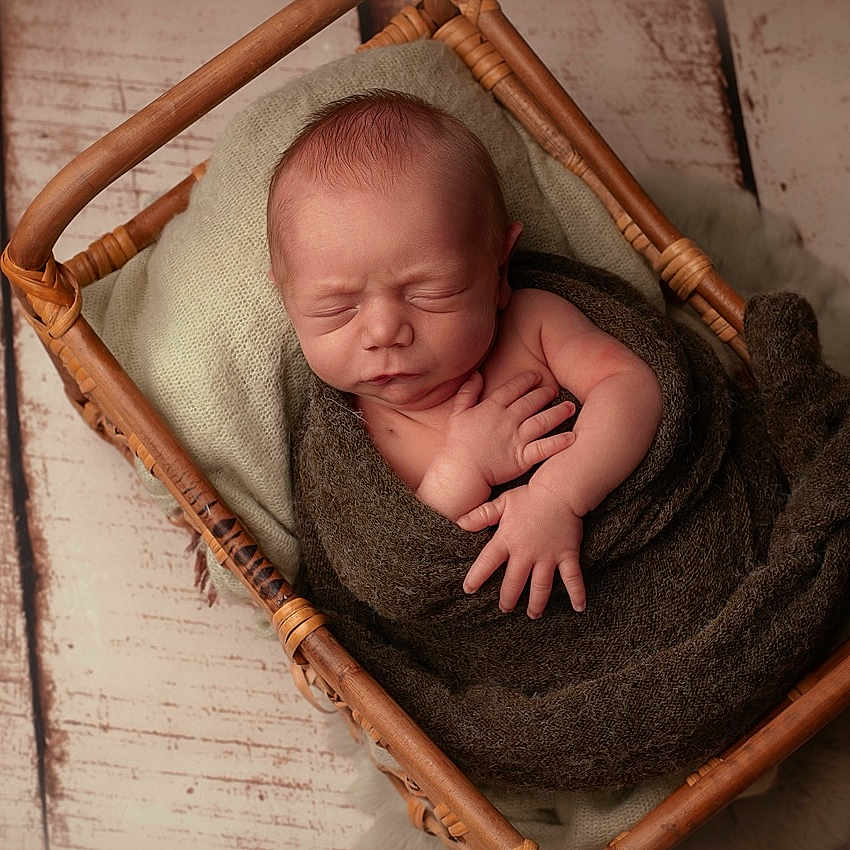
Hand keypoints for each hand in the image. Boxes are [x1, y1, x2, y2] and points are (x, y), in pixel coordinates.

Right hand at [443, 370, 575, 486]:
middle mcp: (508, 420)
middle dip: (545, 394)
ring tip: (570, 407)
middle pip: (531, 402)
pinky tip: (572, 437)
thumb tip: (476, 374)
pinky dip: (559, 442)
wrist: (461, 472)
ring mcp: (517, 439)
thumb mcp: (458, 413)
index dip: (526, 380)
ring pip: (542, 421)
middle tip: (554, 390)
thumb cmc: (458, 444)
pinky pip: (544, 448)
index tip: (537, 376)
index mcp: (492, 408)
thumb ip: (468, 392)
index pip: (513, 389)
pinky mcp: (523, 458)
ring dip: (558, 413)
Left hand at [459, 482, 585, 616]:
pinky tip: (579, 608)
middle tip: (505, 609)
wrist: (560, 490)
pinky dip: (577, 593)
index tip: (469, 590)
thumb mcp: (502, 503)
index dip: (476, 577)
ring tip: (533, 614)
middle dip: (508, 599)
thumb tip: (459, 523)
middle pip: (513, 583)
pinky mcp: (567, 555)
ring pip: (540, 587)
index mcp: (507, 540)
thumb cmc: (530, 496)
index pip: (487, 563)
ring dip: (536, 603)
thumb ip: (481, 515)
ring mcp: (547, 556)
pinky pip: (572, 578)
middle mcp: (525, 552)